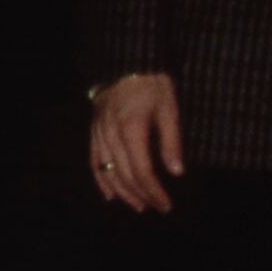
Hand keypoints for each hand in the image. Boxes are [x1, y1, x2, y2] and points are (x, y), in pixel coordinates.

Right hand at [89, 72, 183, 214]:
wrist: (126, 63)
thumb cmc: (153, 84)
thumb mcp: (169, 108)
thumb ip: (171, 141)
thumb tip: (176, 172)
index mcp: (132, 129)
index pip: (142, 170)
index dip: (154, 191)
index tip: (166, 204)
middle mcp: (111, 134)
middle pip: (125, 174)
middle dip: (141, 195)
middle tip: (157, 207)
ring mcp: (100, 133)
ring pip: (107, 171)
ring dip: (123, 192)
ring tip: (138, 205)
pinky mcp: (94, 131)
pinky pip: (94, 160)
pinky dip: (101, 179)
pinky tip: (110, 193)